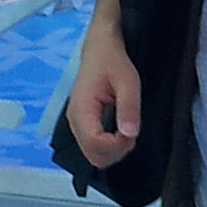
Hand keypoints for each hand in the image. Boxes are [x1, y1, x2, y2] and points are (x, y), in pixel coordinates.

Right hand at [66, 31, 141, 167]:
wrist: (99, 51)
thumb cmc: (112, 62)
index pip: (94, 143)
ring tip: (127, 131)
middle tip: (131, 133)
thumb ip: (128, 107)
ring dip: (114, 151)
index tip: (131, 133)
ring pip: (93, 155)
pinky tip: (120, 133)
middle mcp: (75, 121)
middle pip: (93, 156)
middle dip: (116, 151)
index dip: (116, 145)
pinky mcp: (82, 126)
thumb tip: (130, 134)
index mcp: (82, 109)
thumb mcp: (128, 81)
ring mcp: (77, 125)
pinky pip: (94, 147)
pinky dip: (109, 147)